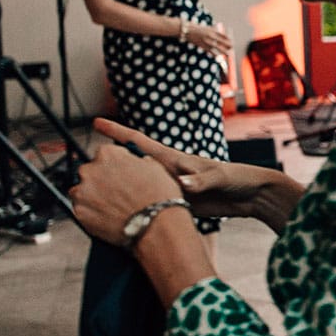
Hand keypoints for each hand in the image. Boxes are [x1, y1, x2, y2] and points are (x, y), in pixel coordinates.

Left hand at [70, 140, 183, 245]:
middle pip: (89, 172)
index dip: (114, 164)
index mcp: (108, 154)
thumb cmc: (158, 195)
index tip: (119, 172)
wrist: (156, 223)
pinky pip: (82, 210)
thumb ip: (136, 161)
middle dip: (101, 180)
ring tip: (114, 206)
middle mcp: (90, 170)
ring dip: (94, 196)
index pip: (103, 153)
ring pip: (82, 192)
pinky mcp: (79, 212)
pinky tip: (109, 216)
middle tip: (117, 192)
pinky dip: (92, 213)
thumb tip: (136, 163)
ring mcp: (82, 192)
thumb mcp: (155, 166)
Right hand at [89, 118, 270, 220]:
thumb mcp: (219, 177)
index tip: (97, 121)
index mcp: (175, 159)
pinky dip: (134, 206)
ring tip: (93, 190)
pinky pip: (150, 203)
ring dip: (118, 187)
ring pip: (137, 186)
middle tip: (85, 166)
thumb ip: (200, 181)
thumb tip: (182, 185)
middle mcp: (168, 172)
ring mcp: (170, 188)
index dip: (118, 131)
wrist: (250, 197)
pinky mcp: (176, 204)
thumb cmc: (237, 179)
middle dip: (109, 163)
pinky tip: (119, 214)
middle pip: (131, 164)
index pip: (140, 141)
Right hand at [187, 22, 232, 57]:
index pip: (224, 36)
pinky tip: (219, 58)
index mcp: (213, 31)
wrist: (187, 30)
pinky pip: (211, 51)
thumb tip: (220, 31)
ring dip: (224, 51)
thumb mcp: (207, 28)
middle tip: (232, 47)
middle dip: (228, 45)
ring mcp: (207, 41)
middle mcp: (211, 36)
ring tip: (229, 54)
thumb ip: (214, 30)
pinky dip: (215, 55)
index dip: (228, 39)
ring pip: (218, 48)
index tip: (231, 42)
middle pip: (222, 42)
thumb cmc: (197, 28)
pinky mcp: (203, 46)